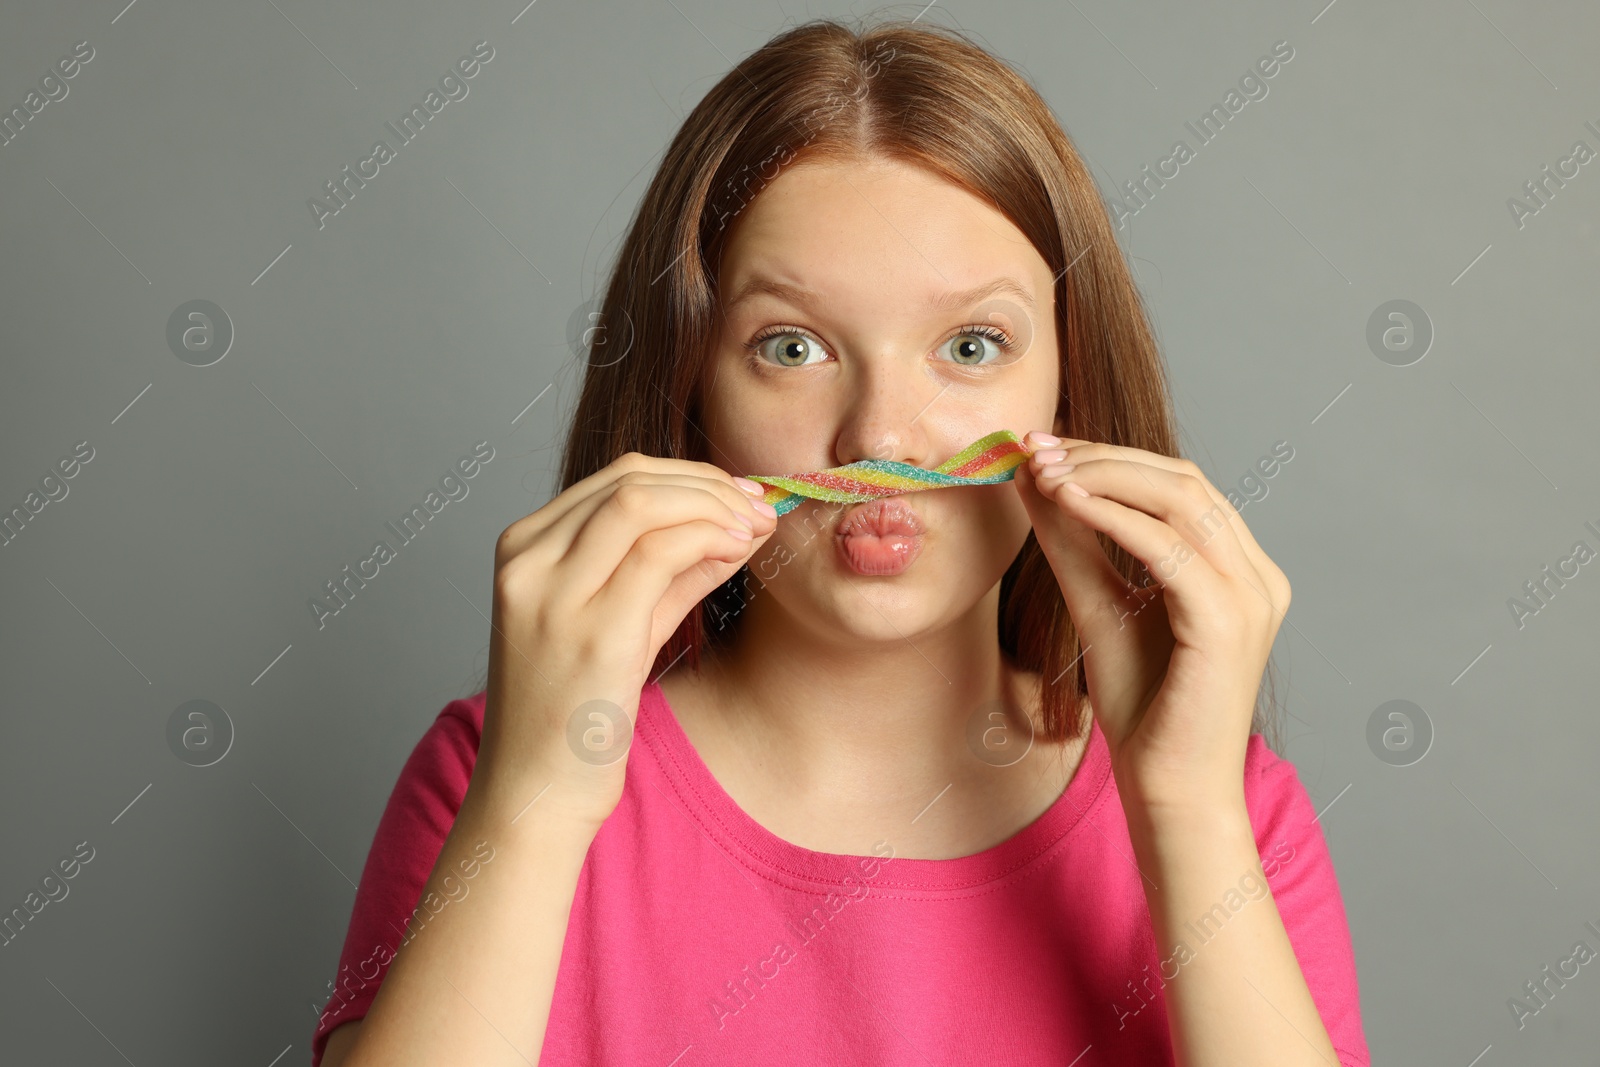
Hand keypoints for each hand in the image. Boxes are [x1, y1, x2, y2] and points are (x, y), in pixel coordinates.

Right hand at [476, 453, 777, 827]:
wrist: (536, 791)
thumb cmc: (575, 712)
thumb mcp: (623, 622)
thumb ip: (673, 569)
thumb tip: (737, 522)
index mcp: (524, 548)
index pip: (616, 478)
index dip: (690, 476)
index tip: (740, 493)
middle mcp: (528, 561)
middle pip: (630, 479)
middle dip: (709, 484)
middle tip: (759, 506)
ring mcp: (553, 595)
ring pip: (643, 503)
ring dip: (714, 506)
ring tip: (756, 527)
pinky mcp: (591, 633)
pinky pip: (658, 553)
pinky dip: (708, 538)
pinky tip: (738, 550)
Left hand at [1012, 431, 1290, 815]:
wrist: (1170, 788)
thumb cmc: (1143, 708)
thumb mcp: (1098, 605)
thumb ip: (1074, 543)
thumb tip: (1036, 478)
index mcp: (1238, 569)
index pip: (1178, 485)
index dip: (1110, 456)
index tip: (1043, 446)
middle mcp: (1257, 576)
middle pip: (1182, 482)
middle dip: (1103, 457)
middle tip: (1036, 448)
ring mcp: (1252, 597)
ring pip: (1180, 502)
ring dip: (1104, 477)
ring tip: (1043, 471)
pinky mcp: (1229, 624)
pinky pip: (1170, 549)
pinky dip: (1114, 517)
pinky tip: (1067, 503)